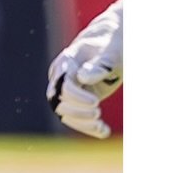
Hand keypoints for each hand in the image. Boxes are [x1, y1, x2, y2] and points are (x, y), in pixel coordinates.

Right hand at [47, 0, 122, 138]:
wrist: (113, 40)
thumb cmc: (113, 44)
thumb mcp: (110, 52)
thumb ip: (98, 64)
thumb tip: (83, 77)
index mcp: (66, 62)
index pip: (62, 86)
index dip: (76, 97)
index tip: (96, 103)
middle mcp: (62, 76)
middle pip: (59, 102)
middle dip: (77, 112)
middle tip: (98, 114)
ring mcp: (68, 88)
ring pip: (64, 112)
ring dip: (81, 123)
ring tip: (102, 127)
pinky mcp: (78, 97)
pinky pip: (75, 116)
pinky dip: (87, 127)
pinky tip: (104, 131)